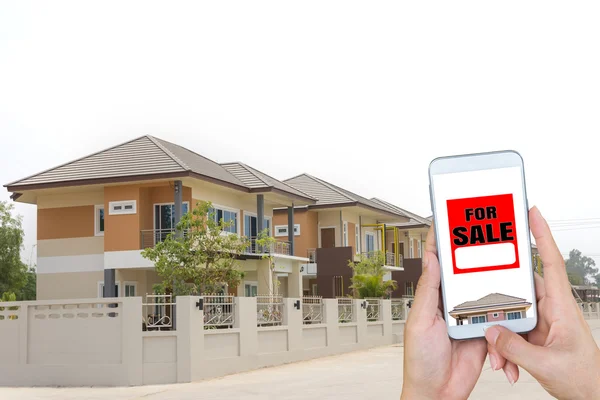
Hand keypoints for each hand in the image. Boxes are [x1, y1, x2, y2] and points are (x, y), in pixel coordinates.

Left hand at [401, 226, 486, 399]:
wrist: (437, 393)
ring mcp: (467, 317)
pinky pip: (497, 316)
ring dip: (490, 285)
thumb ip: (428, 291)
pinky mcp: (483, 331)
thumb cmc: (419, 361)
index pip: (435, 264)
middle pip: (464, 274)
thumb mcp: (420, 322)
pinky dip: (502, 313)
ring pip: (483, 292)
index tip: (447, 220)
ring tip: (498, 268)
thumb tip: (431, 260)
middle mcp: (449, 305)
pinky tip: (504, 305)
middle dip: (472, 257)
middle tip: (483, 236)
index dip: (440, 242)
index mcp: (431, 298)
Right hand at [485, 207, 599, 398]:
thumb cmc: (585, 378)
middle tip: (485, 300)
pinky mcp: (534, 335)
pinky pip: (512, 331)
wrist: (592, 396)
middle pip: (520, 289)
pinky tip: (505, 361)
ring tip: (501, 354)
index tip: (532, 215)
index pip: (551, 262)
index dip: (542, 236)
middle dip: (500, 302)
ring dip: (501, 332)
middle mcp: (552, 310)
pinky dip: (503, 346)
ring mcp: (542, 322)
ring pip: (512, 314)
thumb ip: (514, 347)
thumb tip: (492, 331)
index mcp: (562, 307)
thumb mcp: (546, 364)